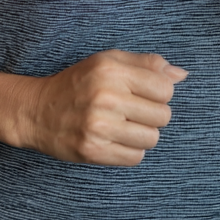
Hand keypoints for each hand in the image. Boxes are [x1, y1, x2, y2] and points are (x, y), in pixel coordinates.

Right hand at [25, 50, 187, 165]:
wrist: (38, 111)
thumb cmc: (79, 83)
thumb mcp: (109, 61)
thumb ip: (147, 64)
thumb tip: (182, 74)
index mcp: (112, 70)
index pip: (165, 89)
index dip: (159, 93)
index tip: (143, 94)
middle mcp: (106, 97)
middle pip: (163, 116)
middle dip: (152, 114)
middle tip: (131, 111)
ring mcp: (99, 126)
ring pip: (152, 139)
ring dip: (142, 134)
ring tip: (123, 125)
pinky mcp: (93, 151)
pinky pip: (136, 157)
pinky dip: (130, 150)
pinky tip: (115, 139)